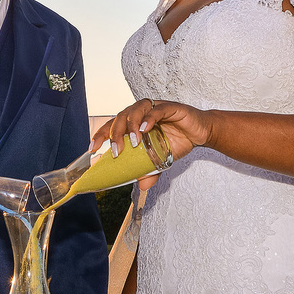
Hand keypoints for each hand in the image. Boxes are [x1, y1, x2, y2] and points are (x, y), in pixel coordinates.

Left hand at [89, 99, 212, 187]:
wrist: (201, 133)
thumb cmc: (178, 141)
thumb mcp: (162, 159)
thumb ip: (151, 170)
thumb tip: (143, 186)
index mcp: (135, 123)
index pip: (112, 125)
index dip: (101, 135)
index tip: (92, 148)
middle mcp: (142, 112)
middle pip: (120, 117)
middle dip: (114, 133)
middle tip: (115, 150)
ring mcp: (155, 108)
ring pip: (135, 110)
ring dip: (130, 125)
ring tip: (133, 142)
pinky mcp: (170, 107)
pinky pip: (156, 110)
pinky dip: (149, 119)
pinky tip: (145, 129)